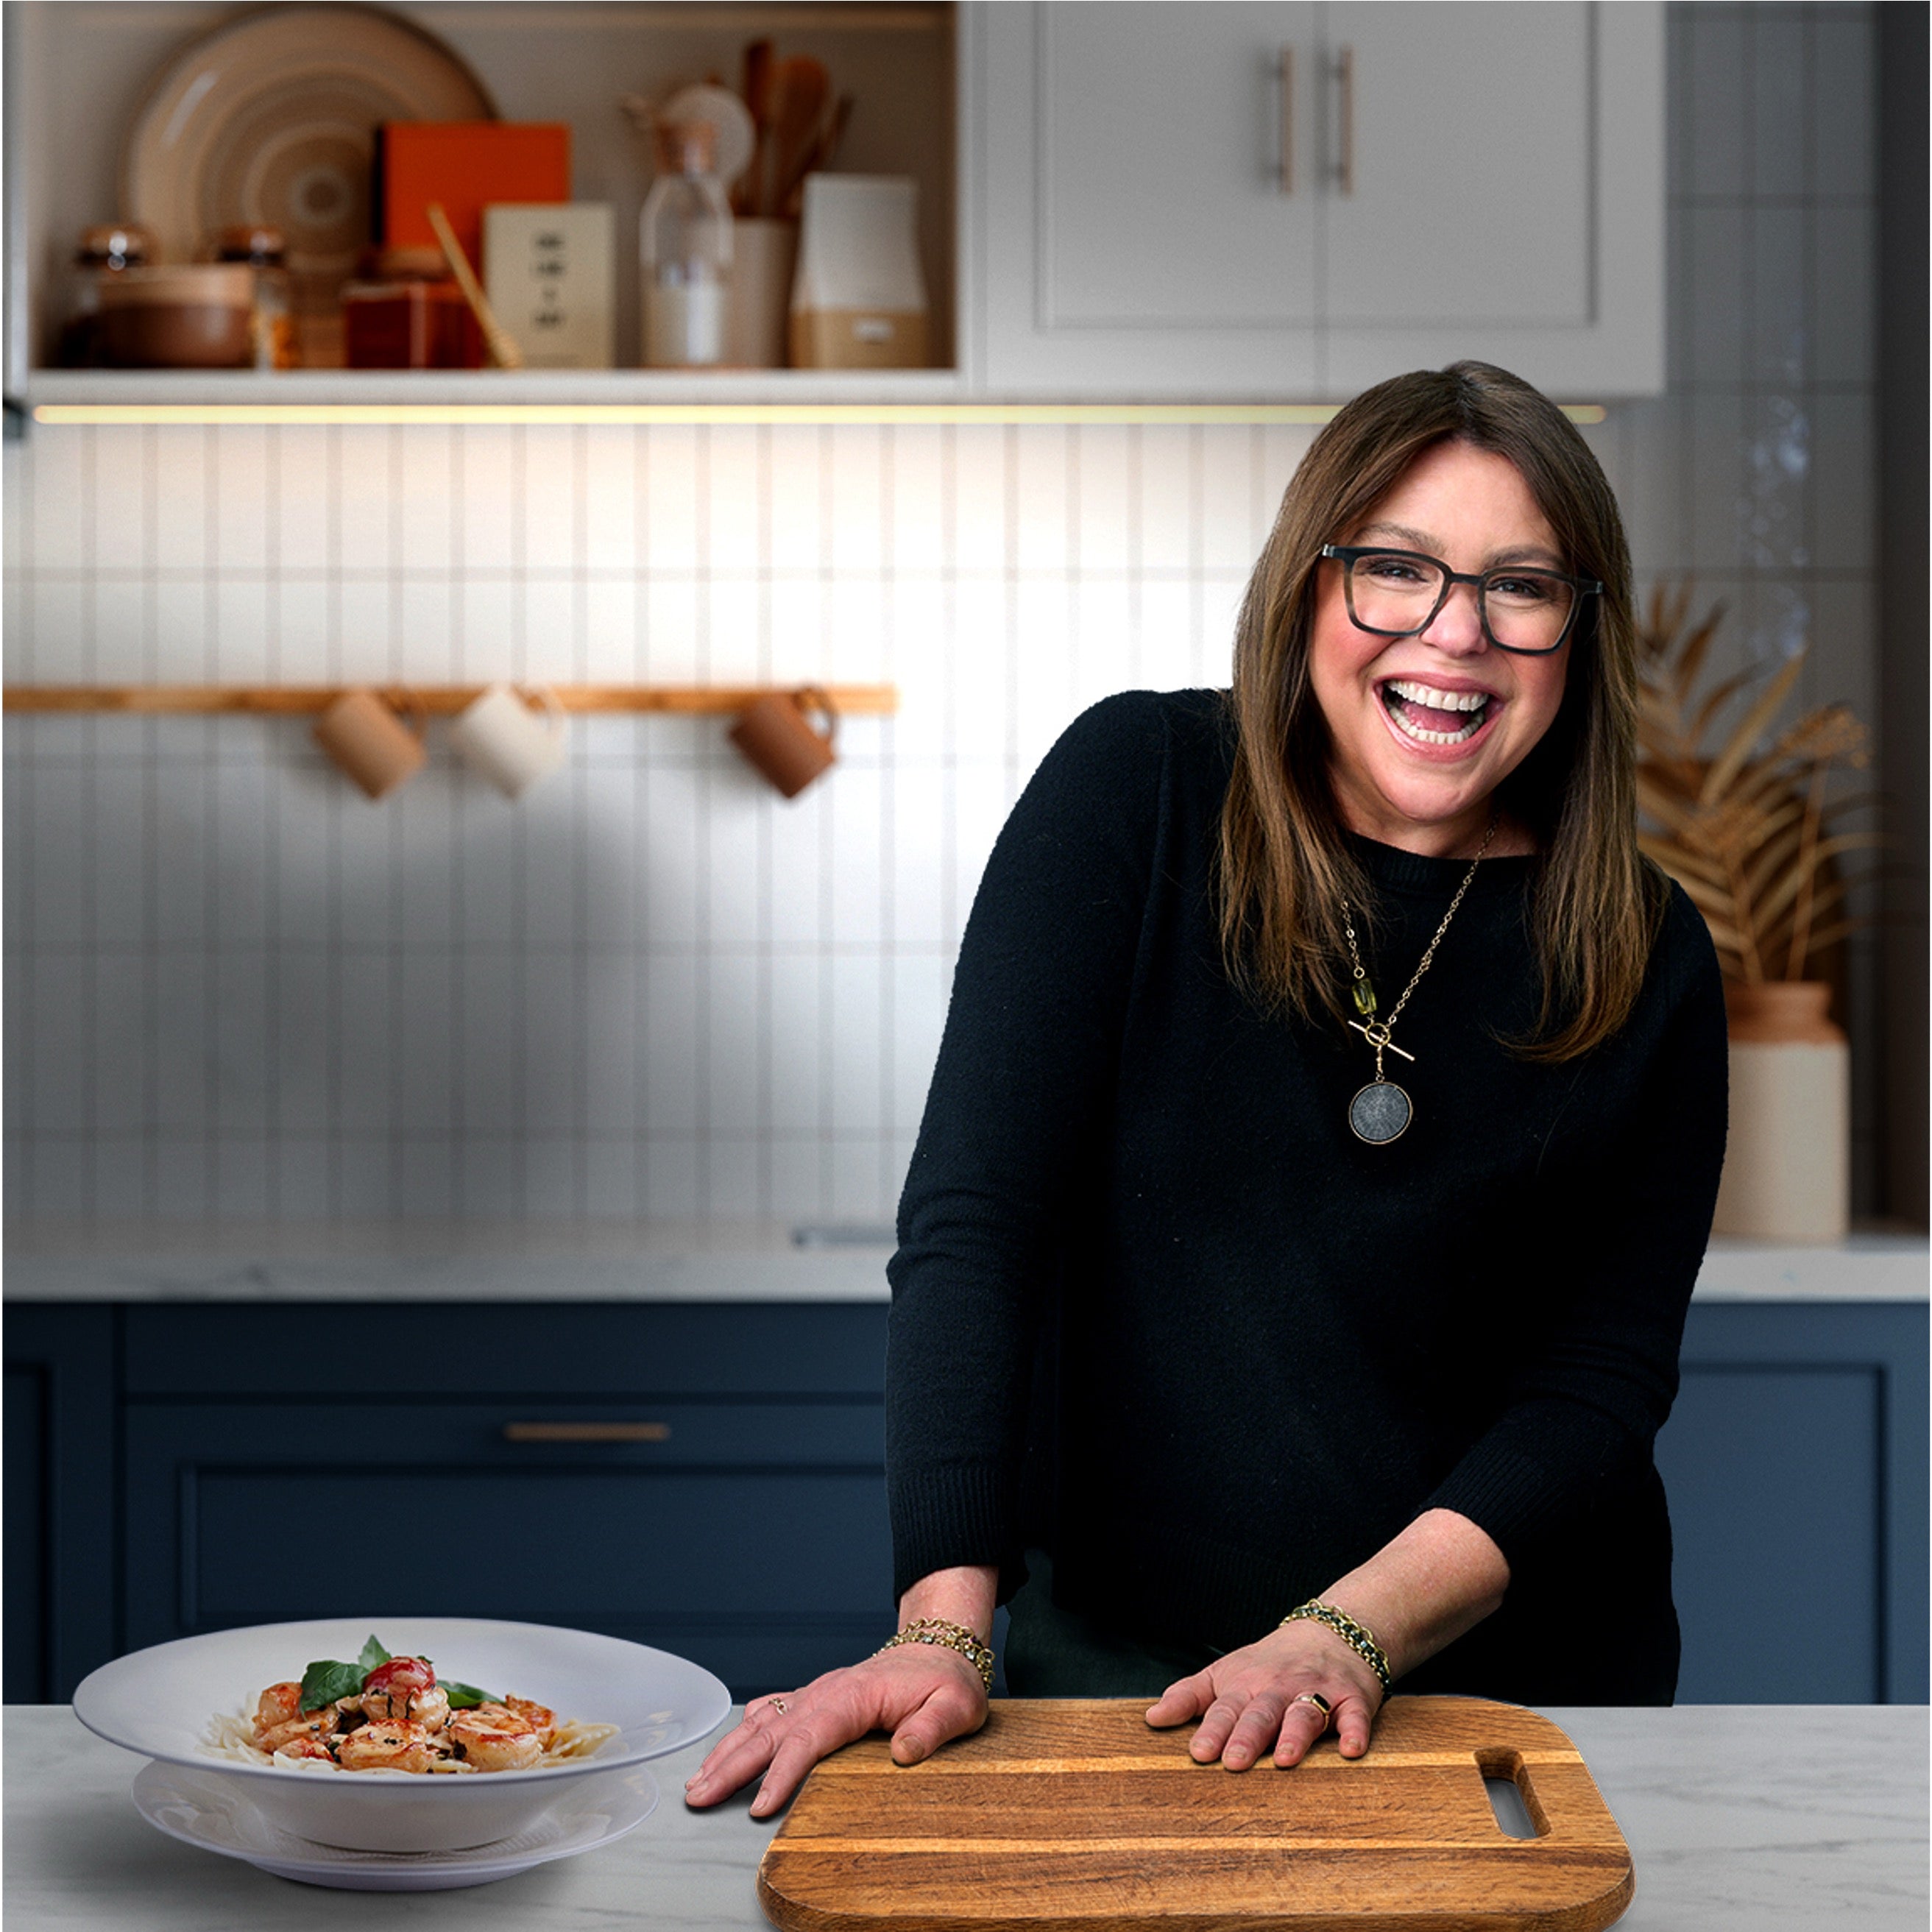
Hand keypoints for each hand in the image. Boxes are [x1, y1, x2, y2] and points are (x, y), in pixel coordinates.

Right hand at [683, 1644, 987, 1817]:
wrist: (939, 1649)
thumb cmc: (947, 1681)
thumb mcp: (957, 1705)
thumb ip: (932, 1728)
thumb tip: (905, 1752)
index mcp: (856, 1696)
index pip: (809, 1737)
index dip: (782, 1773)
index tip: (760, 1806)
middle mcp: (828, 1691)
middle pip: (772, 1731)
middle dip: (732, 1765)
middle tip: (699, 1797)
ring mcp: (818, 1692)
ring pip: (763, 1721)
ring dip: (728, 1751)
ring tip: (698, 1782)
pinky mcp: (816, 1697)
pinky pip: (772, 1710)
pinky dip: (744, 1730)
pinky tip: (726, 1748)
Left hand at [1144, 1619, 1383, 1769]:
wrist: (1330, 1632)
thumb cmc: (1269, 1663)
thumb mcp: (1225, 1673)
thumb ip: (1189, 1696)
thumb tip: (1151, 1720)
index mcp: (1245, 1684)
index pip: (1225, 1709)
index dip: (1212, 1730)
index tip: (1198, 1753)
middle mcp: (1279, 1687)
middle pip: (1262, 1711)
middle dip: (1248, 1736)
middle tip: (1235, 1762)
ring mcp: (1317, 1691)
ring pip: (1304, 1712)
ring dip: (1295, 1734)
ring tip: (1285, 1759)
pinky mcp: (1352, 1699)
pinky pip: (1355, 1715)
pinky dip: (1355, 1731)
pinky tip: (1353, 1750)